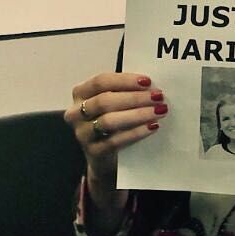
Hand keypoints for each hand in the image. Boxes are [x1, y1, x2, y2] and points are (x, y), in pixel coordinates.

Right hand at [64, 72, 167, 197]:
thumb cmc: (110, 121)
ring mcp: (82, 133)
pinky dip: (136, 132)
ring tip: (158, 111)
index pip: (100, 81)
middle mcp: (76, 113)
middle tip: (158, 97)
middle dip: (134, 98)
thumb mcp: (111, 103)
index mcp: (80, 94)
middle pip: (104, 101)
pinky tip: (152, 127)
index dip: (125, 81)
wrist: (102, 155)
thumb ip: (124, 92)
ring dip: (137, 114)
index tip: (147, 81)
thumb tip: (150, 87)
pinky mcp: (93, 151)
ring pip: (108, 121)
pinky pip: (115, 141)